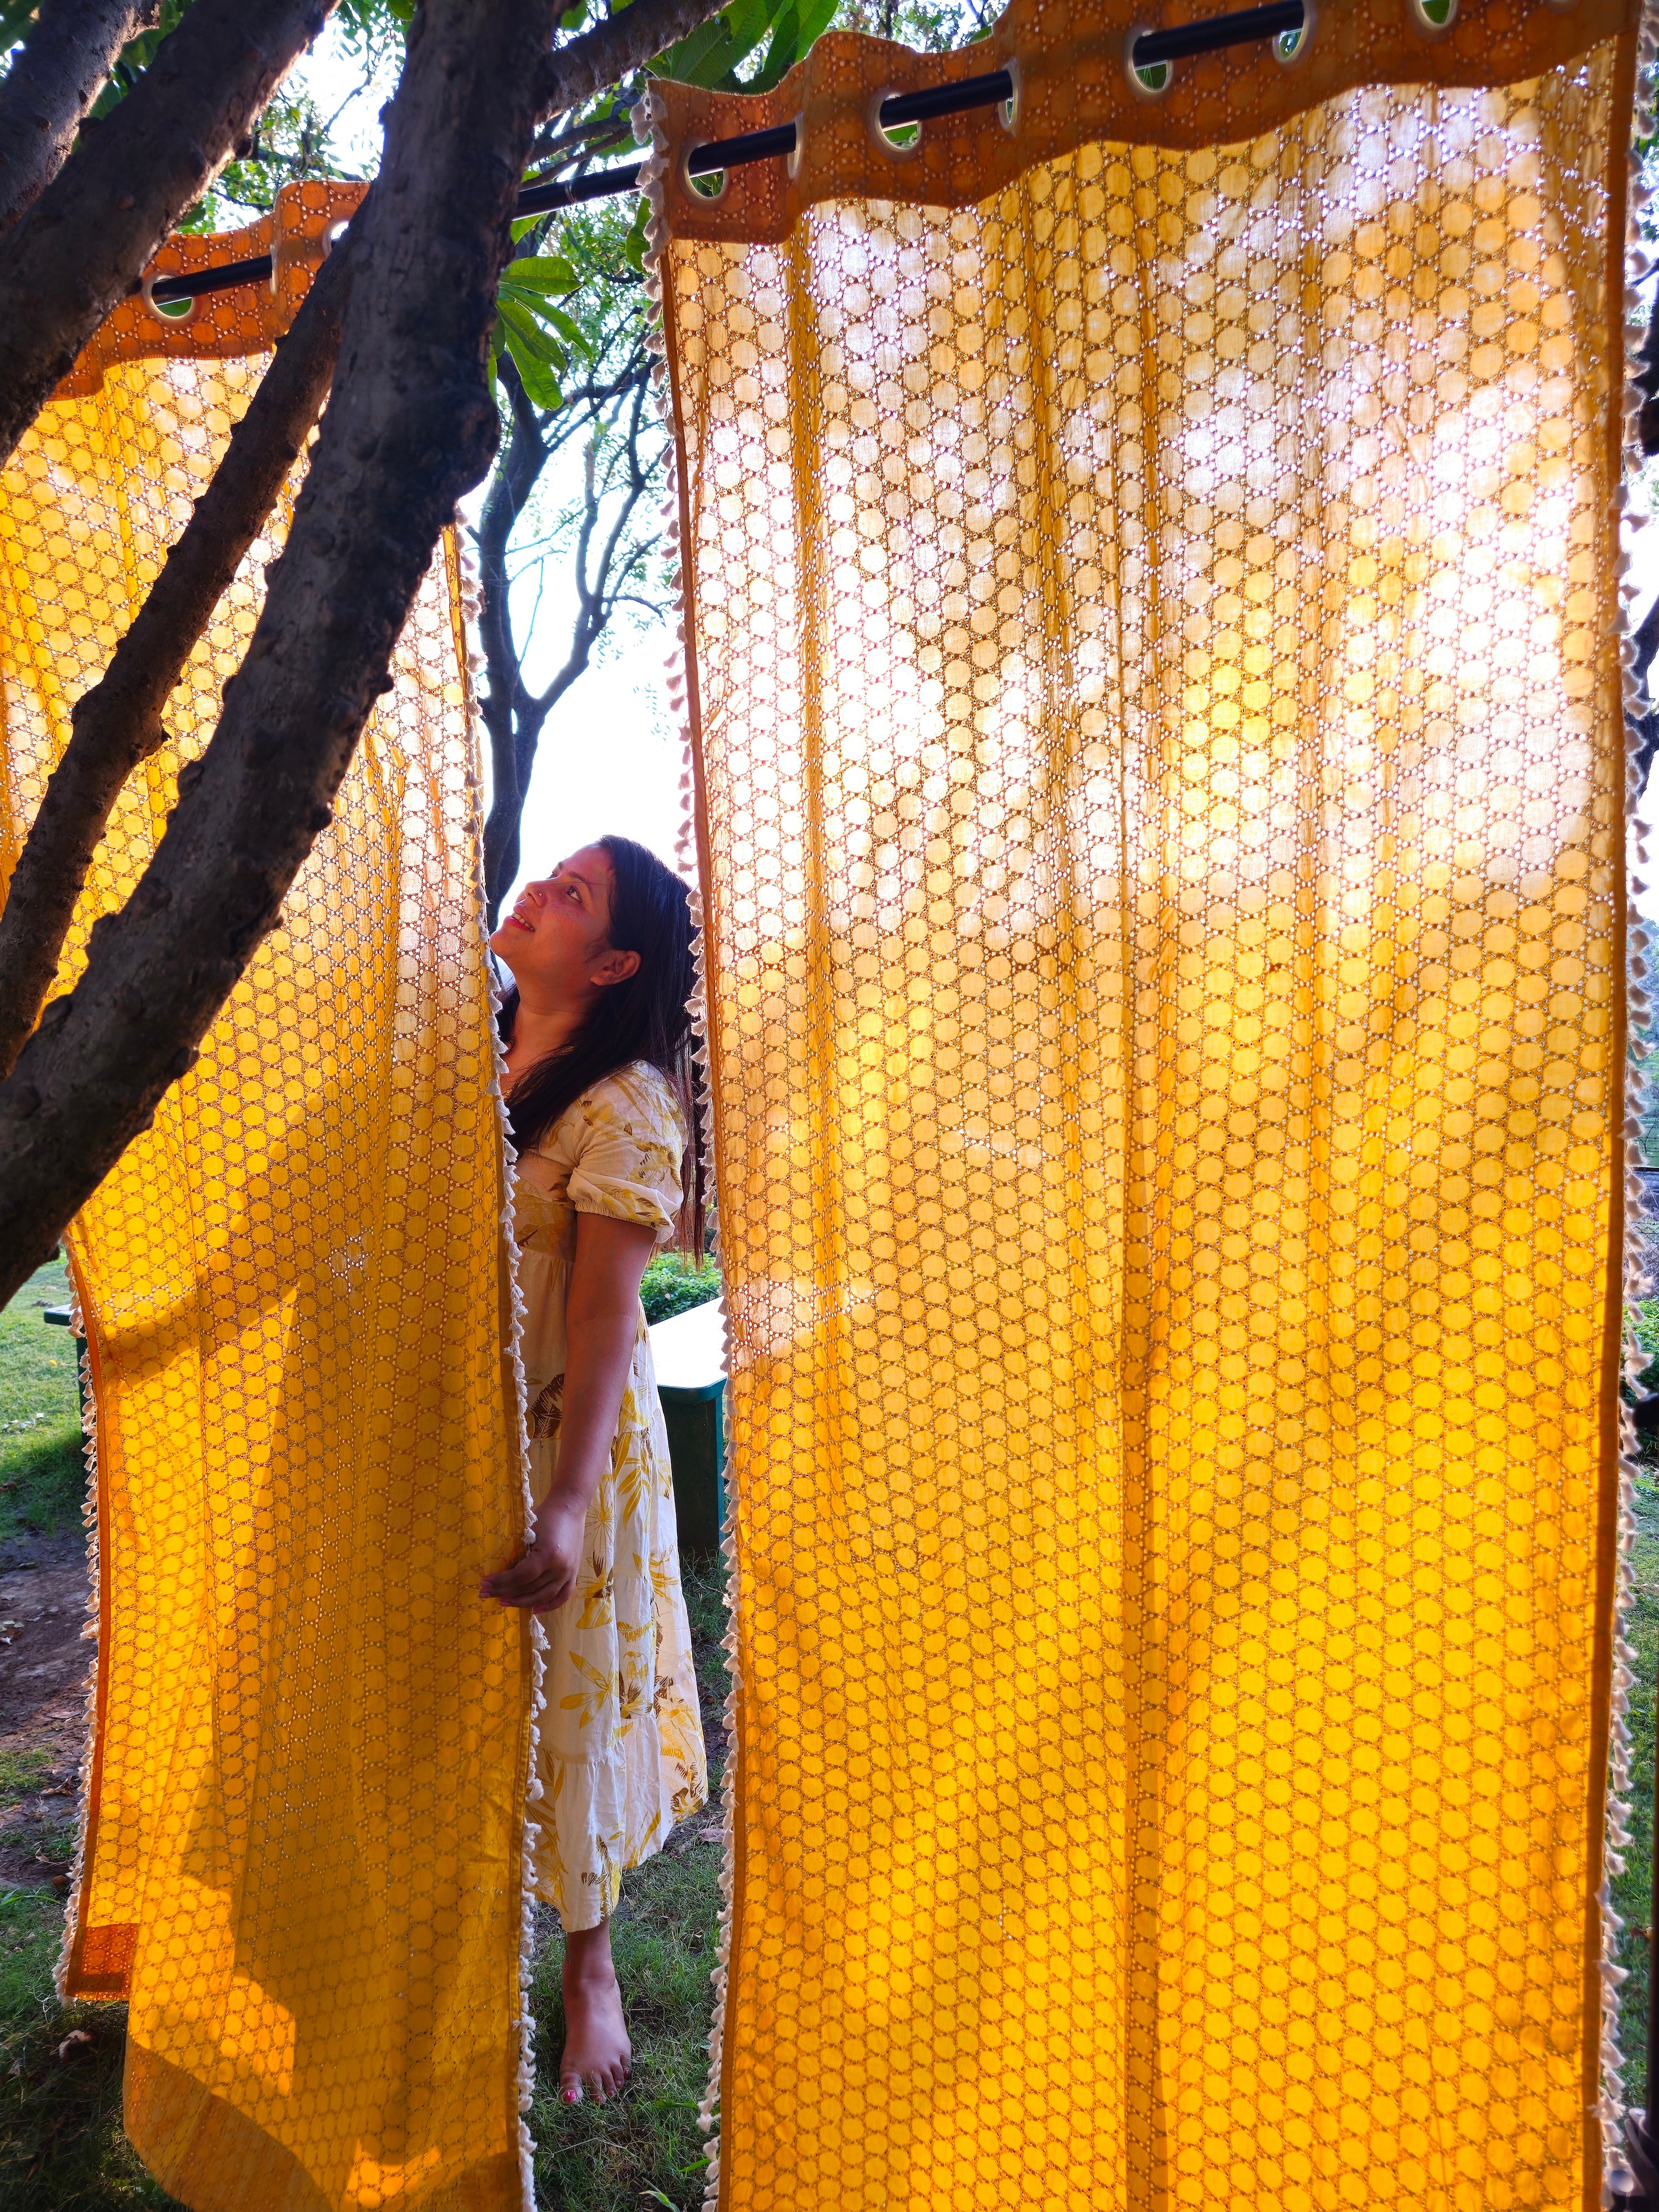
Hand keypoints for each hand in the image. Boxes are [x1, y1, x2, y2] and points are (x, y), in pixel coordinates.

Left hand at [479, 1492, 587, 1613]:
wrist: (570, 1506)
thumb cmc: (546, 1515)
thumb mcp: (528, 1531)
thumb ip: (519, 1553)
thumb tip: (500, 1572)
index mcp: (549, 1554)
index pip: (521, 1576)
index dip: (501, 1581)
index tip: (485, 1582)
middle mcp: (560, 1568)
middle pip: (529, 1588)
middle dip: (505, 1591)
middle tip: (485, 1593)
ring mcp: (569, 1573)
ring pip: (543, 1596)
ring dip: (521, 1601)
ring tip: (503, 1601)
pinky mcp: (574, 1573)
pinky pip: (562, 1596)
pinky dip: (549, 1605)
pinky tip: (535, 1610)